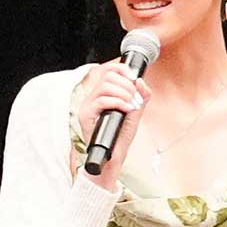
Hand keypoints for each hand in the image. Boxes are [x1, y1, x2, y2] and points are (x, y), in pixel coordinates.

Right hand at [70, 58, 150, 181]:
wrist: (113, 157)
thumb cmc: (120, 137)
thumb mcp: (135, 112)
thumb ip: (141, 96)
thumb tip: (140, 81)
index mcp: (102, 94)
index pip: (108, 70)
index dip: (122, 69)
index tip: (133, 78)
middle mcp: (92, 98)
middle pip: (107, 76)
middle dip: (126, 85)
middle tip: (134, 99)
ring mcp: (87, 106)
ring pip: (104, 86)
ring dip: (123, 94)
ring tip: (131, 105)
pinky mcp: (85, 116)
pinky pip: (101, 101)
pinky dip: (117, 103)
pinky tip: (126, 110)